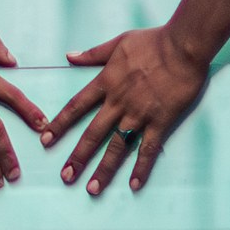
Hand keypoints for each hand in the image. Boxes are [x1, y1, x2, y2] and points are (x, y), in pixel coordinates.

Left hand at [43, 27, 210, 195]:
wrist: (184, 46)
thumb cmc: (153, 41)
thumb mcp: (118, 42)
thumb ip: (93, 54)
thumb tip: (69, 56)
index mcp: (106, 82)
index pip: (76, 107)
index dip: (60, 124)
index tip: (45, 140)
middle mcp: (118, 102)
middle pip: (93, 133)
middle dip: (77, 156)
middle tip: (65, 176)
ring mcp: (139, 114)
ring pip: (117, 147)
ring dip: (103, 169)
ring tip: (92, 189)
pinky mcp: (160, 121)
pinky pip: (148, 149)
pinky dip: (141, 168)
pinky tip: (134, 185)